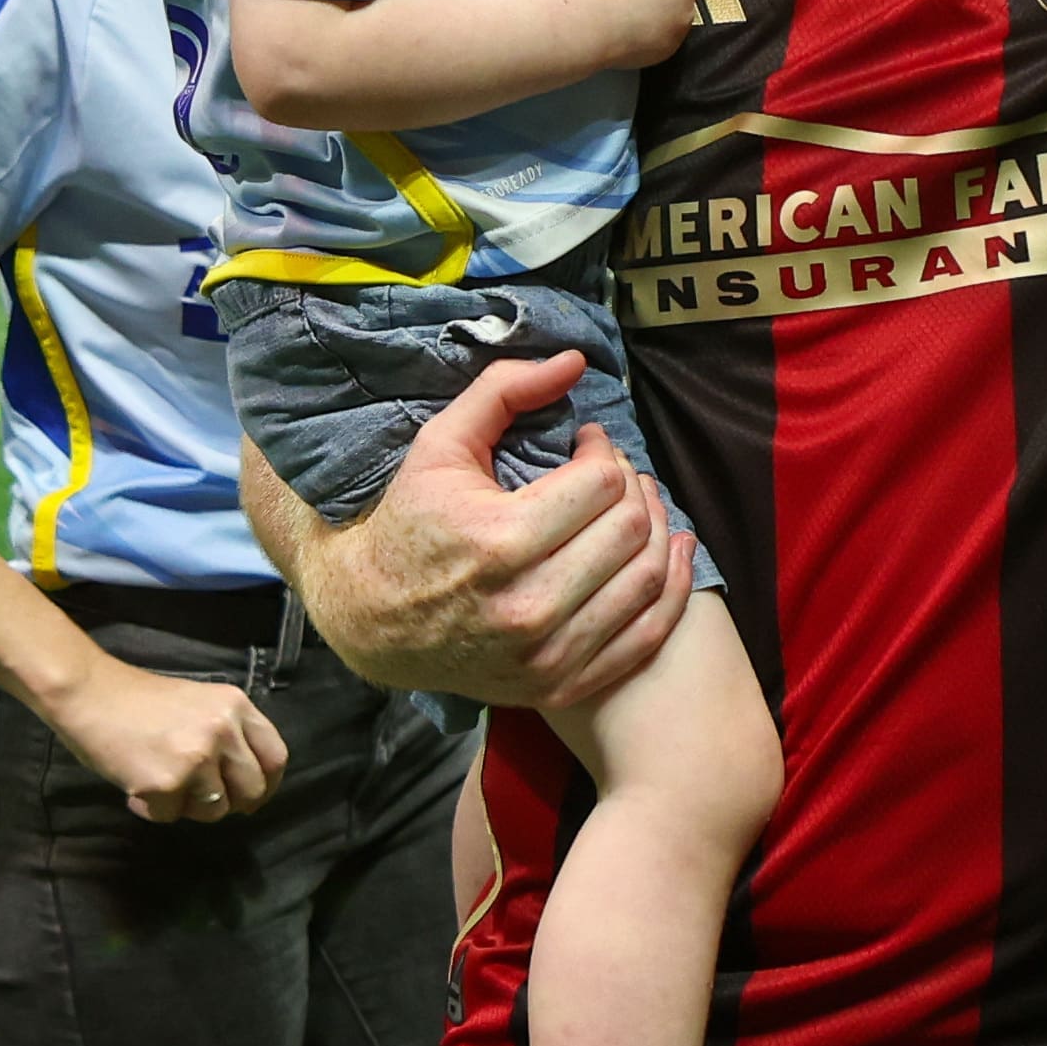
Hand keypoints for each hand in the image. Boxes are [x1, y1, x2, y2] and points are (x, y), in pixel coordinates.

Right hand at [45, 654, 288, 823]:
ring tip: (162, 784)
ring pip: (215, 810)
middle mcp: (224, 730)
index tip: (250, 798)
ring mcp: (197, 757)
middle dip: (229, 804)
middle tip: (201, 800)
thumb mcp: (200, 704)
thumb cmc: (139, 701)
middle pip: (252, 791)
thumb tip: (243, 786)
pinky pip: (171, 816)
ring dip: (188, 807)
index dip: (267, 785)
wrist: (89, 695)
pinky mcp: (167, 782)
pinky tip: (136, 787)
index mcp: (236, 706)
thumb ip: (227, 736)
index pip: (275, 757)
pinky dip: (153, 809)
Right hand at [286, 350, 691, 710]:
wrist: (372, 620)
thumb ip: (504, 391)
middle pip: (630, 529)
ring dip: (660, 530)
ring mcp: (548, 654)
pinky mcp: (560, 685)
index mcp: (500, 543)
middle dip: (633, 487)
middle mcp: (529, 606)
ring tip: (637, 505)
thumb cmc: (409, 522)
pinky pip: (646, 635)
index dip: (604, 451)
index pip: (600, 483)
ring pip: (648, 578)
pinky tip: (674, 551)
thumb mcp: (440, 446)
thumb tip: (574, 360)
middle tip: (613, 474)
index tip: (588, 444)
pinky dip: (673, 589)